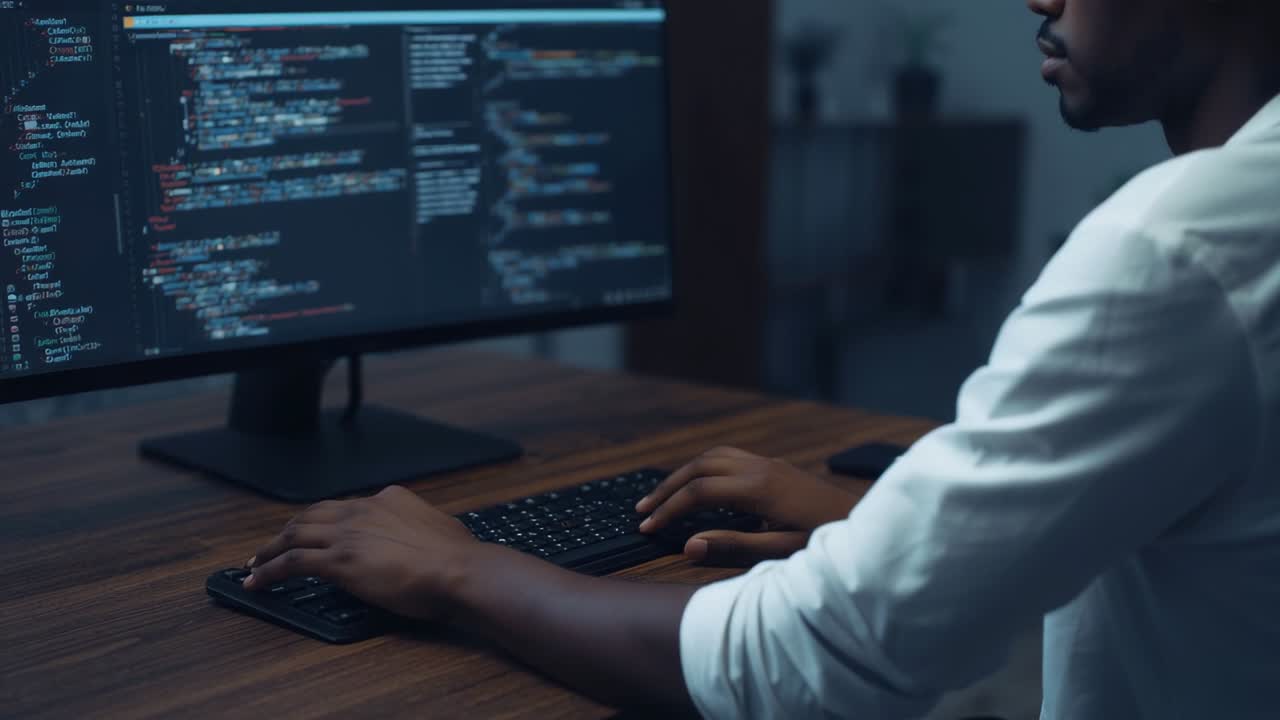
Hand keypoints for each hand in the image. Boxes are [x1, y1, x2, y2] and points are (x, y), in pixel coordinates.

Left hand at [244, 485, 481, 619]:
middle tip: (273, 544)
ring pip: (294, 534)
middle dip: (289, 529)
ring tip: (255, 562)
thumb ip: (419, 529)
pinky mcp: (338, 561)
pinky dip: (268, 571)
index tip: (316, 531)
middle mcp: (363, 510)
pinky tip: (256, 581)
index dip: (324, 520)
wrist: (458, 569)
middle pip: (312, 514)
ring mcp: (348, 534)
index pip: (345, 506)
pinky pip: (290, 563)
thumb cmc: (457, 558)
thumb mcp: (438, 529)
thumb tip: (421, 540)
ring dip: (269, 548)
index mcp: (389, 499)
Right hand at [636, 447, 858, 566]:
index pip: (699, 492)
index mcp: (760, 489)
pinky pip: (730, 458)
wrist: (870, 523)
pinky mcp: (776, 468)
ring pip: (713, 456)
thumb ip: (734, 548)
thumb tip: (689, 546)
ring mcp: (770, 464)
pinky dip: (705, 469)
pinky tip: (701, 488)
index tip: (647, 528)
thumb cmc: (829, 542)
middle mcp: (761, 468)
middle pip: (699, 467)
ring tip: (663, 496)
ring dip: (684, 474)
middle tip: (642, 511)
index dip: (669, 510)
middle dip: (667, 488)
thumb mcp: (783, 553)